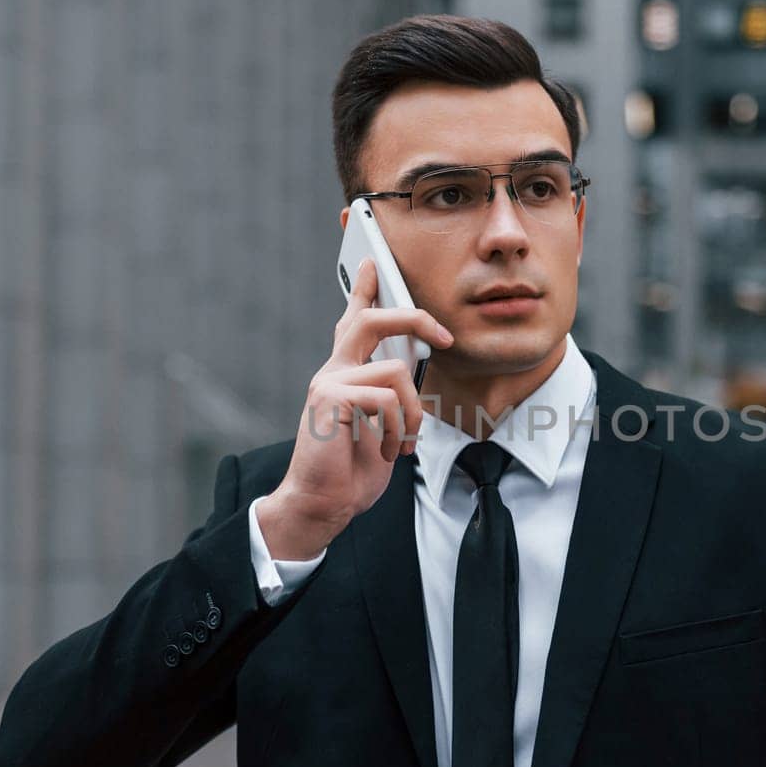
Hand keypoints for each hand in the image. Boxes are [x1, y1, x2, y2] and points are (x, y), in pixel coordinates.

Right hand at [255, 258, 453, 558]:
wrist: (323, 504)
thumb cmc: (351, 469)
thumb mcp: (379, 425)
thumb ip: (389, 395)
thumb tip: (412, 374)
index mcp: (343, 374)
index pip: (352, 322)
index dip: (363, 290)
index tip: (373, 262)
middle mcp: (332, 372)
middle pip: (368, 320)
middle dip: (410, 318)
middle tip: (442, 336)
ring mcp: (328, 384)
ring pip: (394, 373)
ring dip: (412, 413)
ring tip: (403, 442)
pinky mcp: (329, 401)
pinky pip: (384, 398)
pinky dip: (397, 429)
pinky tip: (390, 451)